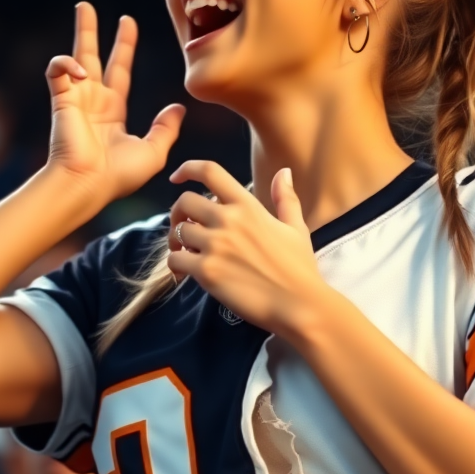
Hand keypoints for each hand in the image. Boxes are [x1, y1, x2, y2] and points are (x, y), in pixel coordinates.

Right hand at [45, 2, 185, 202]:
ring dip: (81, 32)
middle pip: (93, 57)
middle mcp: (93, 101)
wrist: (88, 184)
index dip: (124, 47)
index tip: (128, 24)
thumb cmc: (118, 175)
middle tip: (87, 7)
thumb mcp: (153, 152)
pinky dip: (66, 63)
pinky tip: (81, 71)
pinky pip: (57, 70)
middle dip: (91, 32)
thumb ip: (166, 129)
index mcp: (113, 111)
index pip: (120, 72)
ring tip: (85, 7)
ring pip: (73, 56)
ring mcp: (76, 98)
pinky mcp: (61, 98)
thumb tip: (179, 107)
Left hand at [166, 161, 324, 336]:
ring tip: (187, 252)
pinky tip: (184, 272)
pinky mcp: (206, 271)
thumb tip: (284, 172)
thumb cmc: (299, 268)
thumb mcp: (296, 227)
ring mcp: (215, 245)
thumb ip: (285, 198)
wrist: (298, 304)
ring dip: (177, 241)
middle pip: (184, 201)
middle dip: (178, 213)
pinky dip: (175, 264)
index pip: (210, 172)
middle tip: (183, 227)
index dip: (188, 169)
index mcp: (248, 206)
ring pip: (178, 232)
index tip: (177, 177)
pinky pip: (175, 259)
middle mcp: (228, 220)